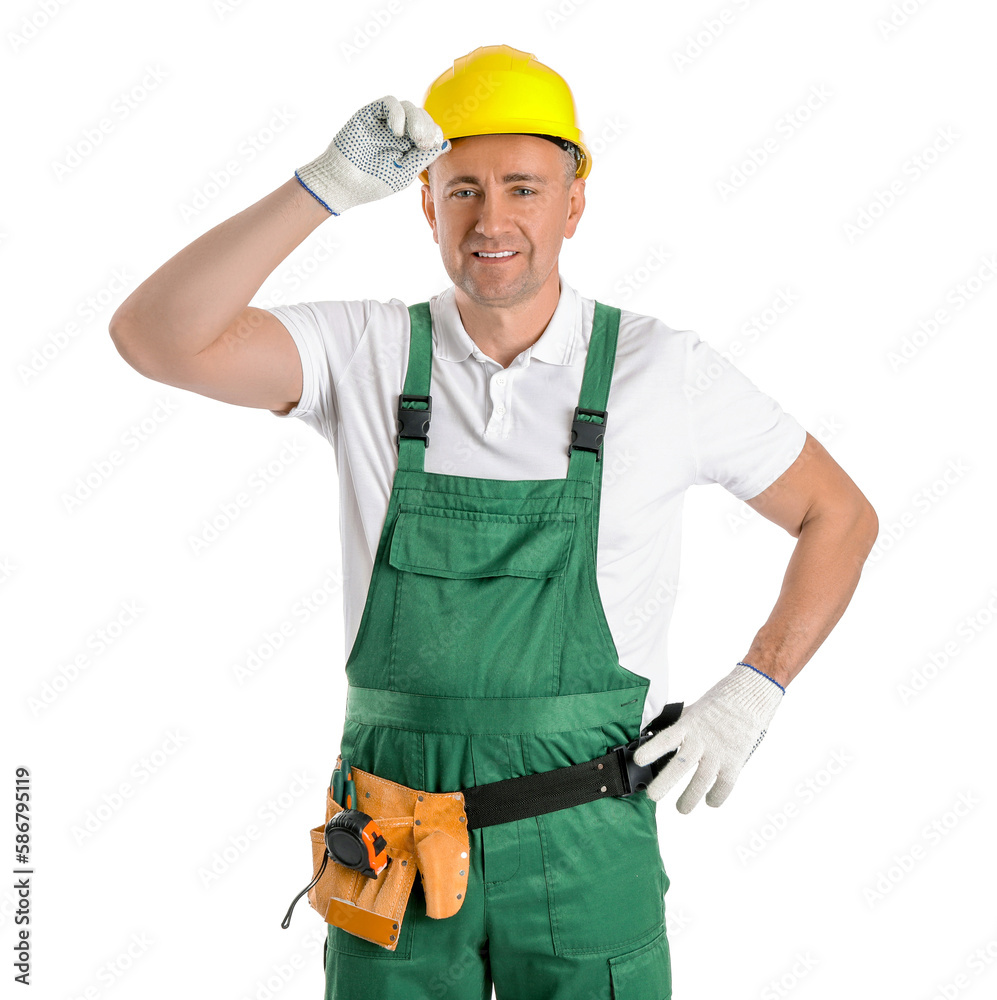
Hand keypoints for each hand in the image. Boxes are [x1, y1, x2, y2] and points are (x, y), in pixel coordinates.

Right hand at [295, 95, 449, 214]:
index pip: (430, 131)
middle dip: (428, 127)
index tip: (431, 146)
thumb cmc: (373, 183)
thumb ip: (423, 158)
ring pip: (409, 107)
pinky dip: (398, 113)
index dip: (435, 134)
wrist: (343, 183)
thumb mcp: (405, 173)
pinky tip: (397, 131)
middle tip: (423, 143)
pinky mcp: (371, 114)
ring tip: (414, 137)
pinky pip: (390, 103)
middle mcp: (399, 132)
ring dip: (417, 119)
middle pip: (422, 116)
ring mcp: (385, 122)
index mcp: (409, 147)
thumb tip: (445, 143)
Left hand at [632, 662, 783, 812]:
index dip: (652, 750)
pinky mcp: (735, 761)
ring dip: (689, 797)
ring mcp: (719, 752)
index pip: (667, 738)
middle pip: (681, 765)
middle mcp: (702, 740)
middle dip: (665, 782)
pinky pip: (725, 785)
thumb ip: (679, 726)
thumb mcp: (693, 711)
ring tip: (681, 809)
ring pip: (701, 781)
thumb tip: (654, 732)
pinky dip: (716, 796)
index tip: (638, 760)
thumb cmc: (718, 704)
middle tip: (652, 796)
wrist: (748, 697)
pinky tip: (710, 801)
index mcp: (688, 725)